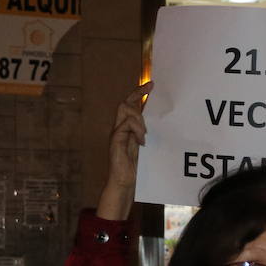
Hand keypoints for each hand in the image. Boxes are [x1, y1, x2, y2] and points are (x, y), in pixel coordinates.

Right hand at [97, 81, 151, 220]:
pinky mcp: (115, 141)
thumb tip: (149, 122)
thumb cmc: (132, 166)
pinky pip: (125, 126)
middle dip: (137, 94)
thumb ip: (142, 132)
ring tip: (144, 136)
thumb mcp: (140, 144)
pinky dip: (136, 130)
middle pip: (124, 104)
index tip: (150, 84)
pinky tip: (141, 141)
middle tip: (150, 88)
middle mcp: (118, 128)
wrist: (123, 181)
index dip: (138, 94)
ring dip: (140, 120)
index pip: (129, 106)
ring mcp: (115, 133)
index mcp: (124, 128)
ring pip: (126, 112)